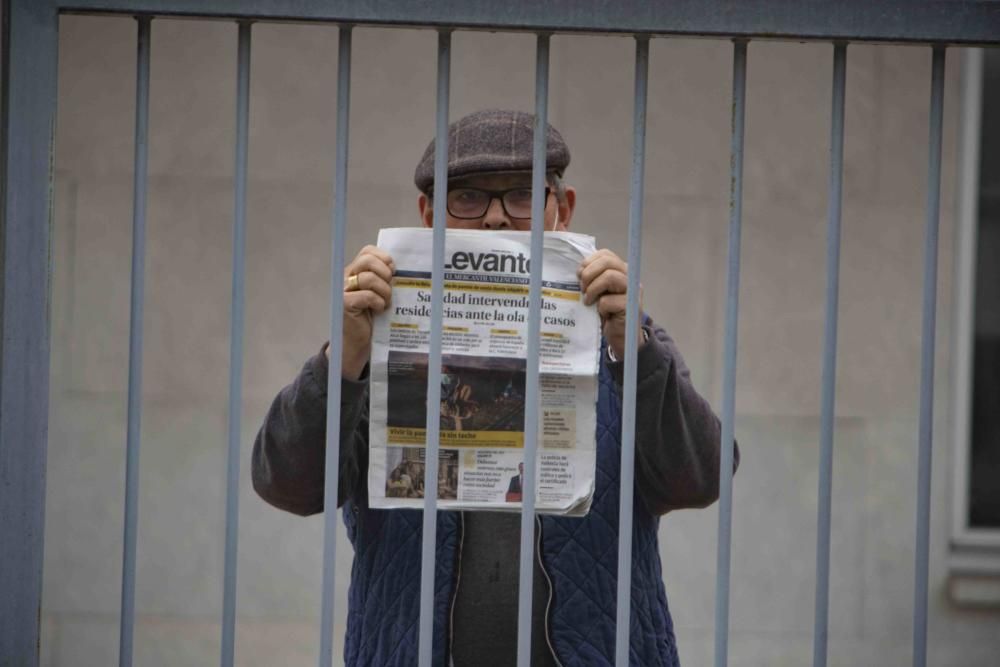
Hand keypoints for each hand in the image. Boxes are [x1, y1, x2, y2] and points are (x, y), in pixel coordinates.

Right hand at [328, 245, 394, 379]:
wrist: (360, 341)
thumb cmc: (373, 317)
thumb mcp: (381, 293)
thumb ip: (385, 279)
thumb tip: (400, 269)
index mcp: (356, 270)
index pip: (368, 251)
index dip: (383, 258)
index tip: (393, 271)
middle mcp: (347, 277)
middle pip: (367, 260)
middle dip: (385, 273)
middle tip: (390, 286)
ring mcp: (344, 290)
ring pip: (369, 278)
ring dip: (384, 291)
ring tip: (386, 302)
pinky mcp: (344, 303)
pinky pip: (367, 296)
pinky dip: (378, 302)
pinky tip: (379, 310)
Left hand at [578, 249, 643, 360]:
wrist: (620, 335)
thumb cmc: (607, 312)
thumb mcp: (598, 291)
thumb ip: (593, 278)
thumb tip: (579, 270)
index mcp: (621, 270)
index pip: (605, 254)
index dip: (589, 262)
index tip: (579, 275)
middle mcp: (629, 277)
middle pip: (607, 262)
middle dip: (589, 274)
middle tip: (582, 288)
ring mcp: (632, 291)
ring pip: (609, 277)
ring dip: (593, 289)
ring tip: (588, 301)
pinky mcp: (631, 306)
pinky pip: (608, 300)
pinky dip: (601, 307)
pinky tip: (602, 314)